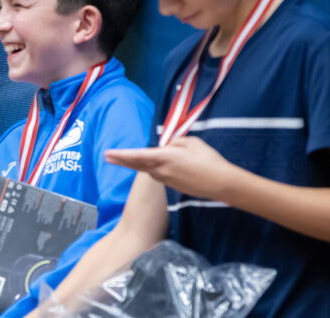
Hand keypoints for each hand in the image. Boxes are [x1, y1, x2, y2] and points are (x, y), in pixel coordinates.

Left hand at [104, 136, 239, 200]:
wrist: (222, 184)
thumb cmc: (208, 160)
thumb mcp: (192, 142)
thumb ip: (175, 142)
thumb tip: (167, 145)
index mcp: (165, 157)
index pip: (138, 155)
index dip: (122, 154)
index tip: (109, 153)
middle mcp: (162, 171)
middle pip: (137, 165)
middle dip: (121, 160)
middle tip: (107, 157)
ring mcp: (167, 180)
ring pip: (149, 170)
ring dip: (140, 164)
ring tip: (134, 159)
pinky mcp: (173, 187)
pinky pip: (160, 175)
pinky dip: (156, 169)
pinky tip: (162, 166)